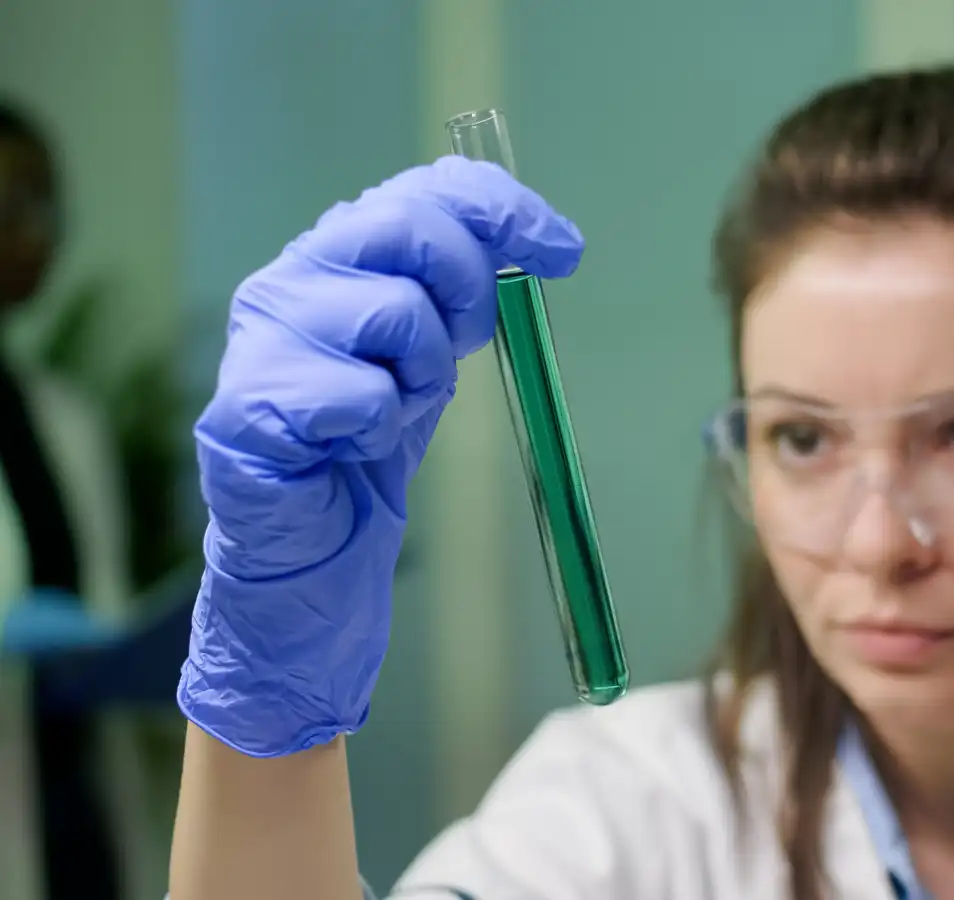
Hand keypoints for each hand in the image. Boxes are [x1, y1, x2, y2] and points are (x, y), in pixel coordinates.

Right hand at [179, 156, 584, 756]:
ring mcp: (262, 339)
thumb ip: (462, 291)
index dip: (502, 208)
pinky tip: (352, 448)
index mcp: (335, 256)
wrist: (314, 551)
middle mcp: (289, 278)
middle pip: (406, 227)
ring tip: (393, 412)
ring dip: (421, 375)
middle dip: (466, 288)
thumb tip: (548, 242)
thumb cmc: (370, 446)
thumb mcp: (431, 354)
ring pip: (392, 311)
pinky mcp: (248, 406)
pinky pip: (361, 394)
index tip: (563, 249)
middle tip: (465, 345)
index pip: (424, 190)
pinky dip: (380, 427)